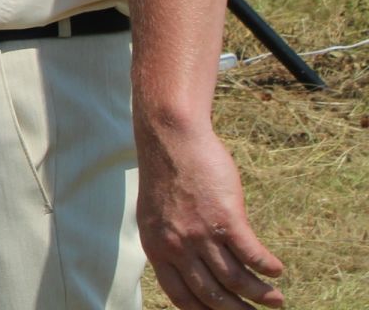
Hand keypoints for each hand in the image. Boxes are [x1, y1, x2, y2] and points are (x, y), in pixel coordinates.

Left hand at [137, 123, 283, 308]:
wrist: (171, 139)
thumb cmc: (166, 174)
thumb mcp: (155, 216)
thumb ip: (171, 243)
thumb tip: (193, 269)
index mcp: (157, 248)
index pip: (182, 296)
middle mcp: (177, 246)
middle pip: (212, 295)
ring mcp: (201, 234)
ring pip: (236, 280)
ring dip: (260, 295)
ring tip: (276, 300)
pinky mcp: (225, 219)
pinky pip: (251, 255)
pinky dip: (267, 267)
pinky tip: (276, 270)